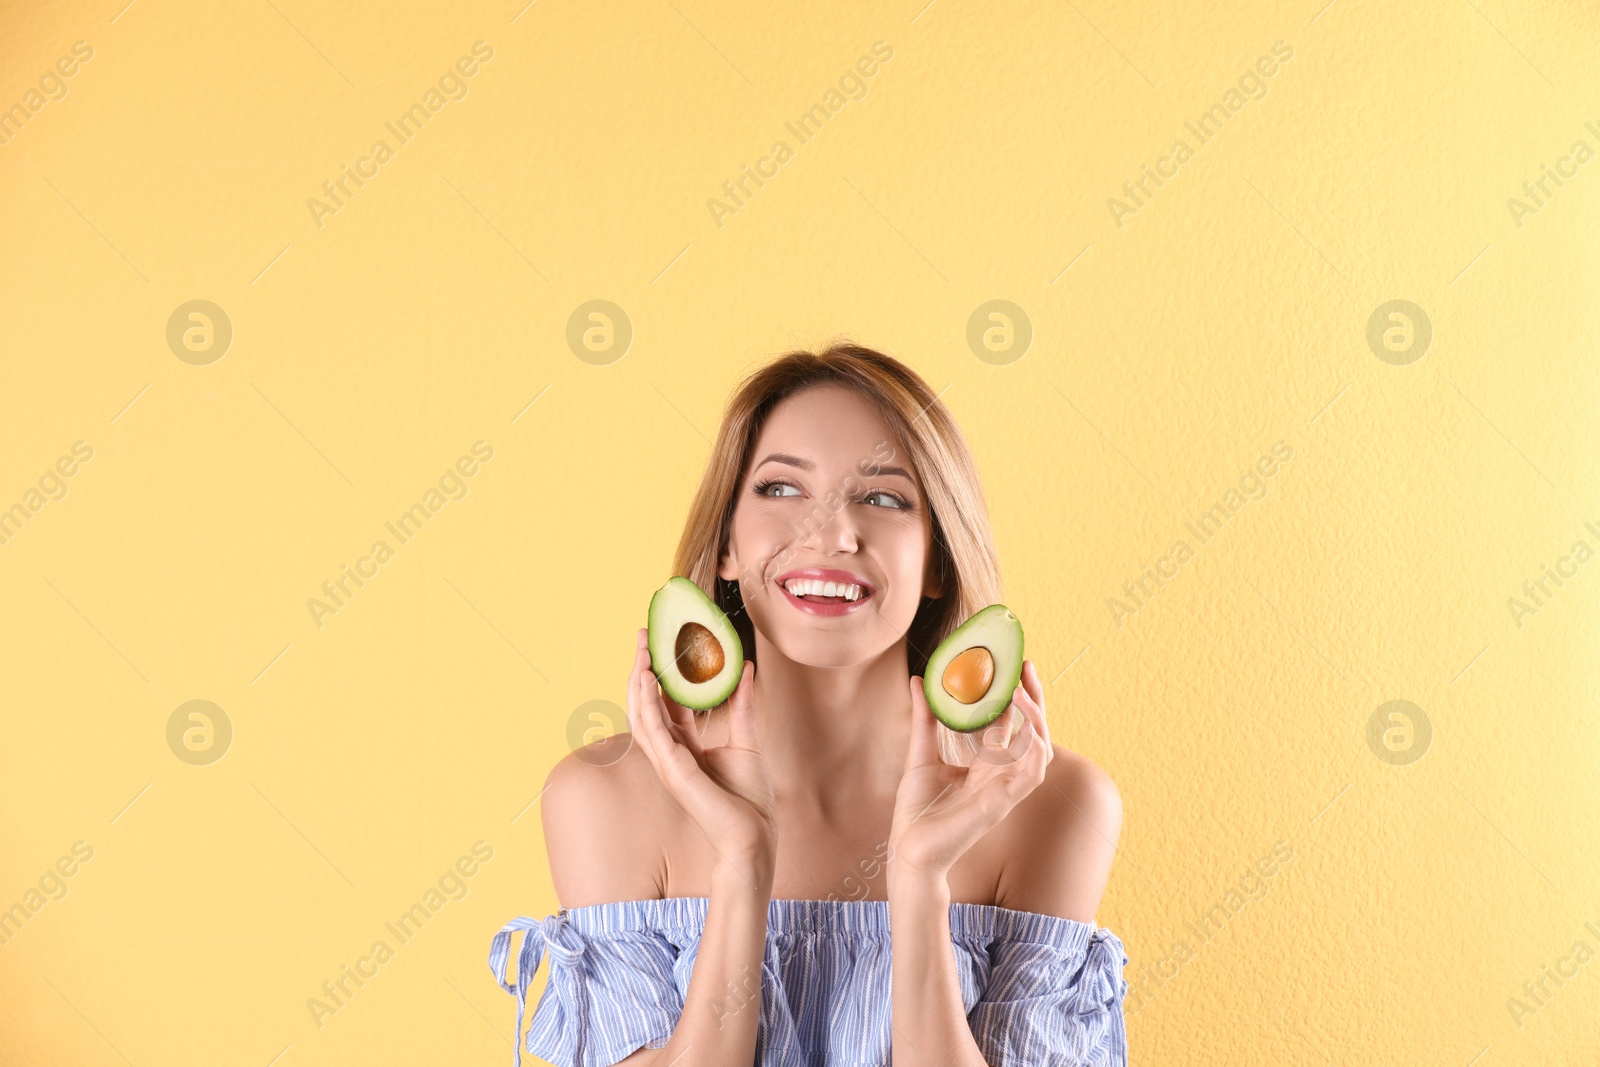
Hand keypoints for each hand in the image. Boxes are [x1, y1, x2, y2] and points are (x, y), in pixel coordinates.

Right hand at [626, 628, 777, 868]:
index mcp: (685, 747)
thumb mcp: (747, 741)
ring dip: (638, 681)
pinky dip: (646, 703)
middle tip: (643, 637)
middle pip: (647, 704)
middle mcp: (670, 753)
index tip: (659, 642)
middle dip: (642, 670)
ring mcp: (667, 763)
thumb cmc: (749, 799)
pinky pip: (652, 731)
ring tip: (641, 651)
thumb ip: (742, 705)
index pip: (665, 703)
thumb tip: (746, 667)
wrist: (753, 836)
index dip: (660, 673)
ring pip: (641, 715)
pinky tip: (646, 678)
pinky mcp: (673, 770)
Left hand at [888, 659, 1053, 883]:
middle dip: (1035, 699)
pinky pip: (1032, 772)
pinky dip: (1034, 746)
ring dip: (1037, 718)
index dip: (1016, 696)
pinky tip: (1025, 723)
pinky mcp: (1003, 802)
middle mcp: (1001, 776)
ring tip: (1021, 690)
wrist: (910, 848)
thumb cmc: (917, 810)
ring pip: (1040, 750)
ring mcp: (1006, 790)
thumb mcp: (920, 753)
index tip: (1012, 665)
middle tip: (1025, 666)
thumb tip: (918, 680)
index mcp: (986, 766)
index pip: (1012, 725)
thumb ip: (925, 718)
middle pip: (1033, 733)